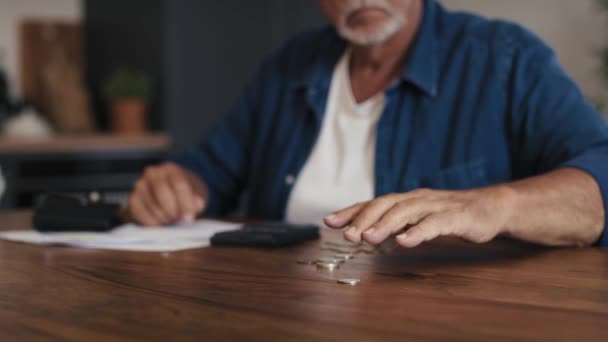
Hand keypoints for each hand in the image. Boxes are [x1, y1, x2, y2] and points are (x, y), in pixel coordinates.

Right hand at [127, 162, 207, 225]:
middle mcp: (153, 173)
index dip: (185, 203)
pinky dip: (151, 221)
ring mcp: (140, 185)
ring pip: (151, 204)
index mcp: (171, 169)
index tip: (189, 217)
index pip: (179, 184)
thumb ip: (198, 200)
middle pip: (162, 192)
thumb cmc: (186, 193)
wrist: (172, 194)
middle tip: (179, 220)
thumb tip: (196, 205)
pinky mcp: (133, 199)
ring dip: (163, 217)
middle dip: (173, 210)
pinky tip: (160, 222)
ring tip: (172, 220)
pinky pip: (139, 212)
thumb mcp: (197, 194)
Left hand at [324, 187, 513, 247]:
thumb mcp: (418, 217)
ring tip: (368, 238)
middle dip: (364, 218)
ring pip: (406, 212)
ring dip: (385, 224)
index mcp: (406, 199)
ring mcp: (436, 206)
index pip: (373, 203)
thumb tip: (363, 232)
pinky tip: (404, 241)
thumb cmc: (450, 214)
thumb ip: (394, 222)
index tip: (329, 222)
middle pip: (385, 204)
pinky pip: (435, 223)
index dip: (351, 211)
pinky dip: (418, 232)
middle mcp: (417, 199)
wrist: (492, 207)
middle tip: (347, 236)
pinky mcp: (456, 217)